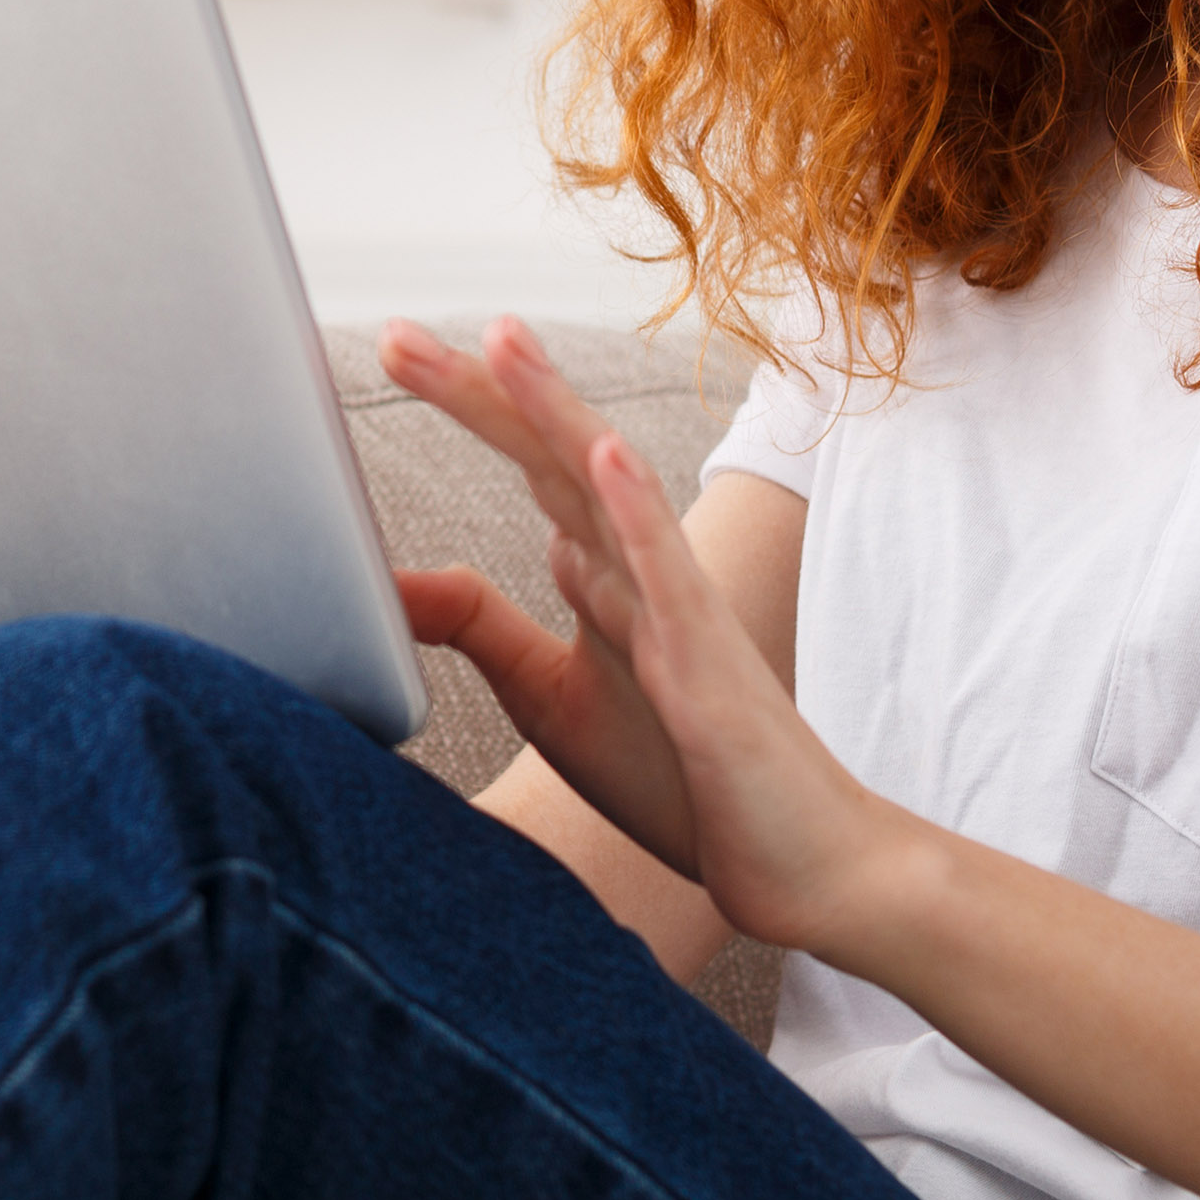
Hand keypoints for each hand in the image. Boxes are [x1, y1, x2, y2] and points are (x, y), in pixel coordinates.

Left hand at [381, 317, 897, 955]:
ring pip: (610, 493)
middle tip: (399, 336)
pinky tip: (604, 459)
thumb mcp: (549, 695)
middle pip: (553, 457)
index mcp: (604, 572)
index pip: (529, 466)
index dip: (470, 404)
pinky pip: (671, 583)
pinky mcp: (708, 672)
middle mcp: (640, 571)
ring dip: (556, 415)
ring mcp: (679, 614)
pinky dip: (638, 515)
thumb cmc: (685, 776)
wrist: (804, 864)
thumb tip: (395, 576)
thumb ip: (481, 629)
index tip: (396, 348)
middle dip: (482, 392)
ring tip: (503, 340)